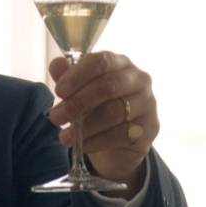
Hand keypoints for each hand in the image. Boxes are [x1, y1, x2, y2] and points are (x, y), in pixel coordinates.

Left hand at [47, 51, 157, 194]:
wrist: (118, 140)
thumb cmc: (96, 106)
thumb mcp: (78, 90)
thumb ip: (67, 77)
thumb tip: (56, 64)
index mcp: (120, 63)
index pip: (101, 62)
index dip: (77, 76)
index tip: (58, 91)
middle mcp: (138, 80)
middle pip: (108, 87)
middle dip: (77, 103)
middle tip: (55, 117)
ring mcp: (148, 103)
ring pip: (113, 113)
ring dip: (84, 127)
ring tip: (64, 137)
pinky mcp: (149, 128)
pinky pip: (120, 135)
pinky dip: (96, 141)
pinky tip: (81, 145)